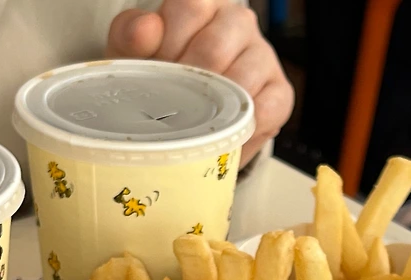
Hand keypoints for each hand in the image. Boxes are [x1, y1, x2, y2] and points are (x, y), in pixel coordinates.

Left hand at [107, 0, 292, 165]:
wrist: (185, 120)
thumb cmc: (162, 79)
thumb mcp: (135, 56)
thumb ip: (130, 35)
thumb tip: (146, 28)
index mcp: (204, 4)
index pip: (191, 6)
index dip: (169, 42)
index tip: (156, 70)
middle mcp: (238, 22)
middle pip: (215, 47)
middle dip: (187, 83)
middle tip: (170, 104)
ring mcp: (263, 55)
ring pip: (242, 78)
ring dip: (214, 107)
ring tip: (194, 121)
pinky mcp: (280, 92)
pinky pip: (267, 108)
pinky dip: (243, 127)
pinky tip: (224, 134)